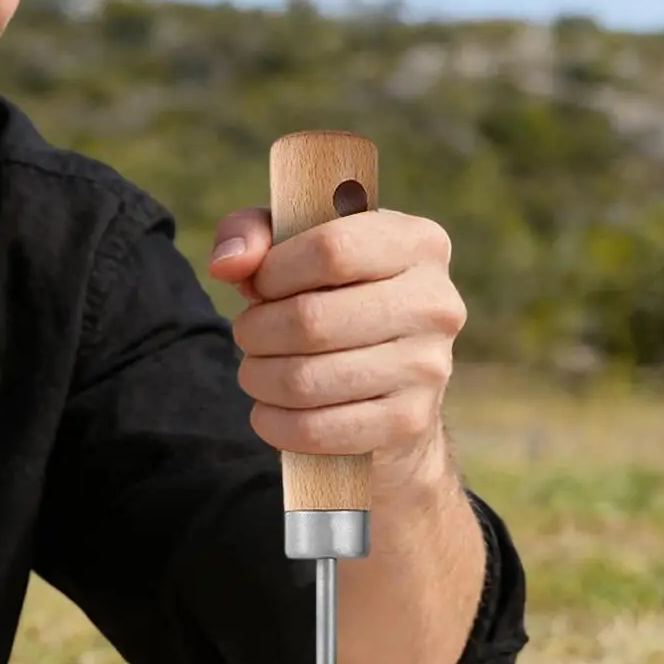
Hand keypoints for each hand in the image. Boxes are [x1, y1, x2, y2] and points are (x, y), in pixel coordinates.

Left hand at [208, 205, 464, 485]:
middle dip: (257, 332)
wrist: (395, 383)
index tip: (259, 286)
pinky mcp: (408, 422)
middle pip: (311, 320)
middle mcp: (436, 302)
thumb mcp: (298, 250)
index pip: (331, 250)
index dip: (274, 273)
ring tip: (256, 372)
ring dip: (260, 379)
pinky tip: (269, 412)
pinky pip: (318, 429)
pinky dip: (275, 424)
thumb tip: (228, 264)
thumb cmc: (336, 298)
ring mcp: (428, 367)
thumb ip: (254, 234)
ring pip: (307, 380)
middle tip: (248, 336)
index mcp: (418, 243)